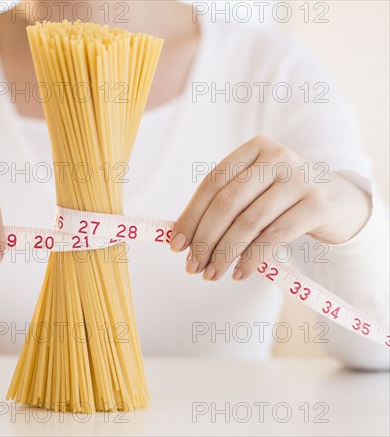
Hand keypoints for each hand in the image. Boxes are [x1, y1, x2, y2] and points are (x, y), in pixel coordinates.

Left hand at [169, 136, 371, 280]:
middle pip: (228, 203)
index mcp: (254, 149)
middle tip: (191, 266)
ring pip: (249, 222)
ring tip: (212, 273)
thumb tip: (183, 238)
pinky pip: (274, 236)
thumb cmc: (285, 198)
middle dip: (204, 239)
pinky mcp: (317, 205)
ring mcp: (299, 180)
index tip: (176, 244)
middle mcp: (277, 158)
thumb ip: (226, 205)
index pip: (213, 183)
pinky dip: (252, 258)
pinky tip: (240, 272)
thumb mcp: (257, 190)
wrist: (341, 201)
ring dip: (225, 253)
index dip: (191, 215)